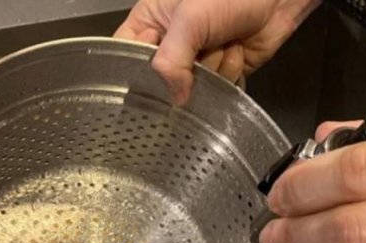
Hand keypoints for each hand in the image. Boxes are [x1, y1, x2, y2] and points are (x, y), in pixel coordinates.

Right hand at [115, 0, 318, 103]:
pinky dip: (232, 74)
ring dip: (216, 67)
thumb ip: (171, 60)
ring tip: (225, 39)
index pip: (128, 54)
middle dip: (188, 69)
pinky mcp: (223, 71)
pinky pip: (219, 90)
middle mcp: (172, 42)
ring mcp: (199, 59)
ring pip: (195, 87)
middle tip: (201, 48)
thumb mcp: (190, 19)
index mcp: (151, 21)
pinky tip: (238, 51)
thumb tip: (174, 99)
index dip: (138, 69)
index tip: (155, 76)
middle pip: (164, 79)